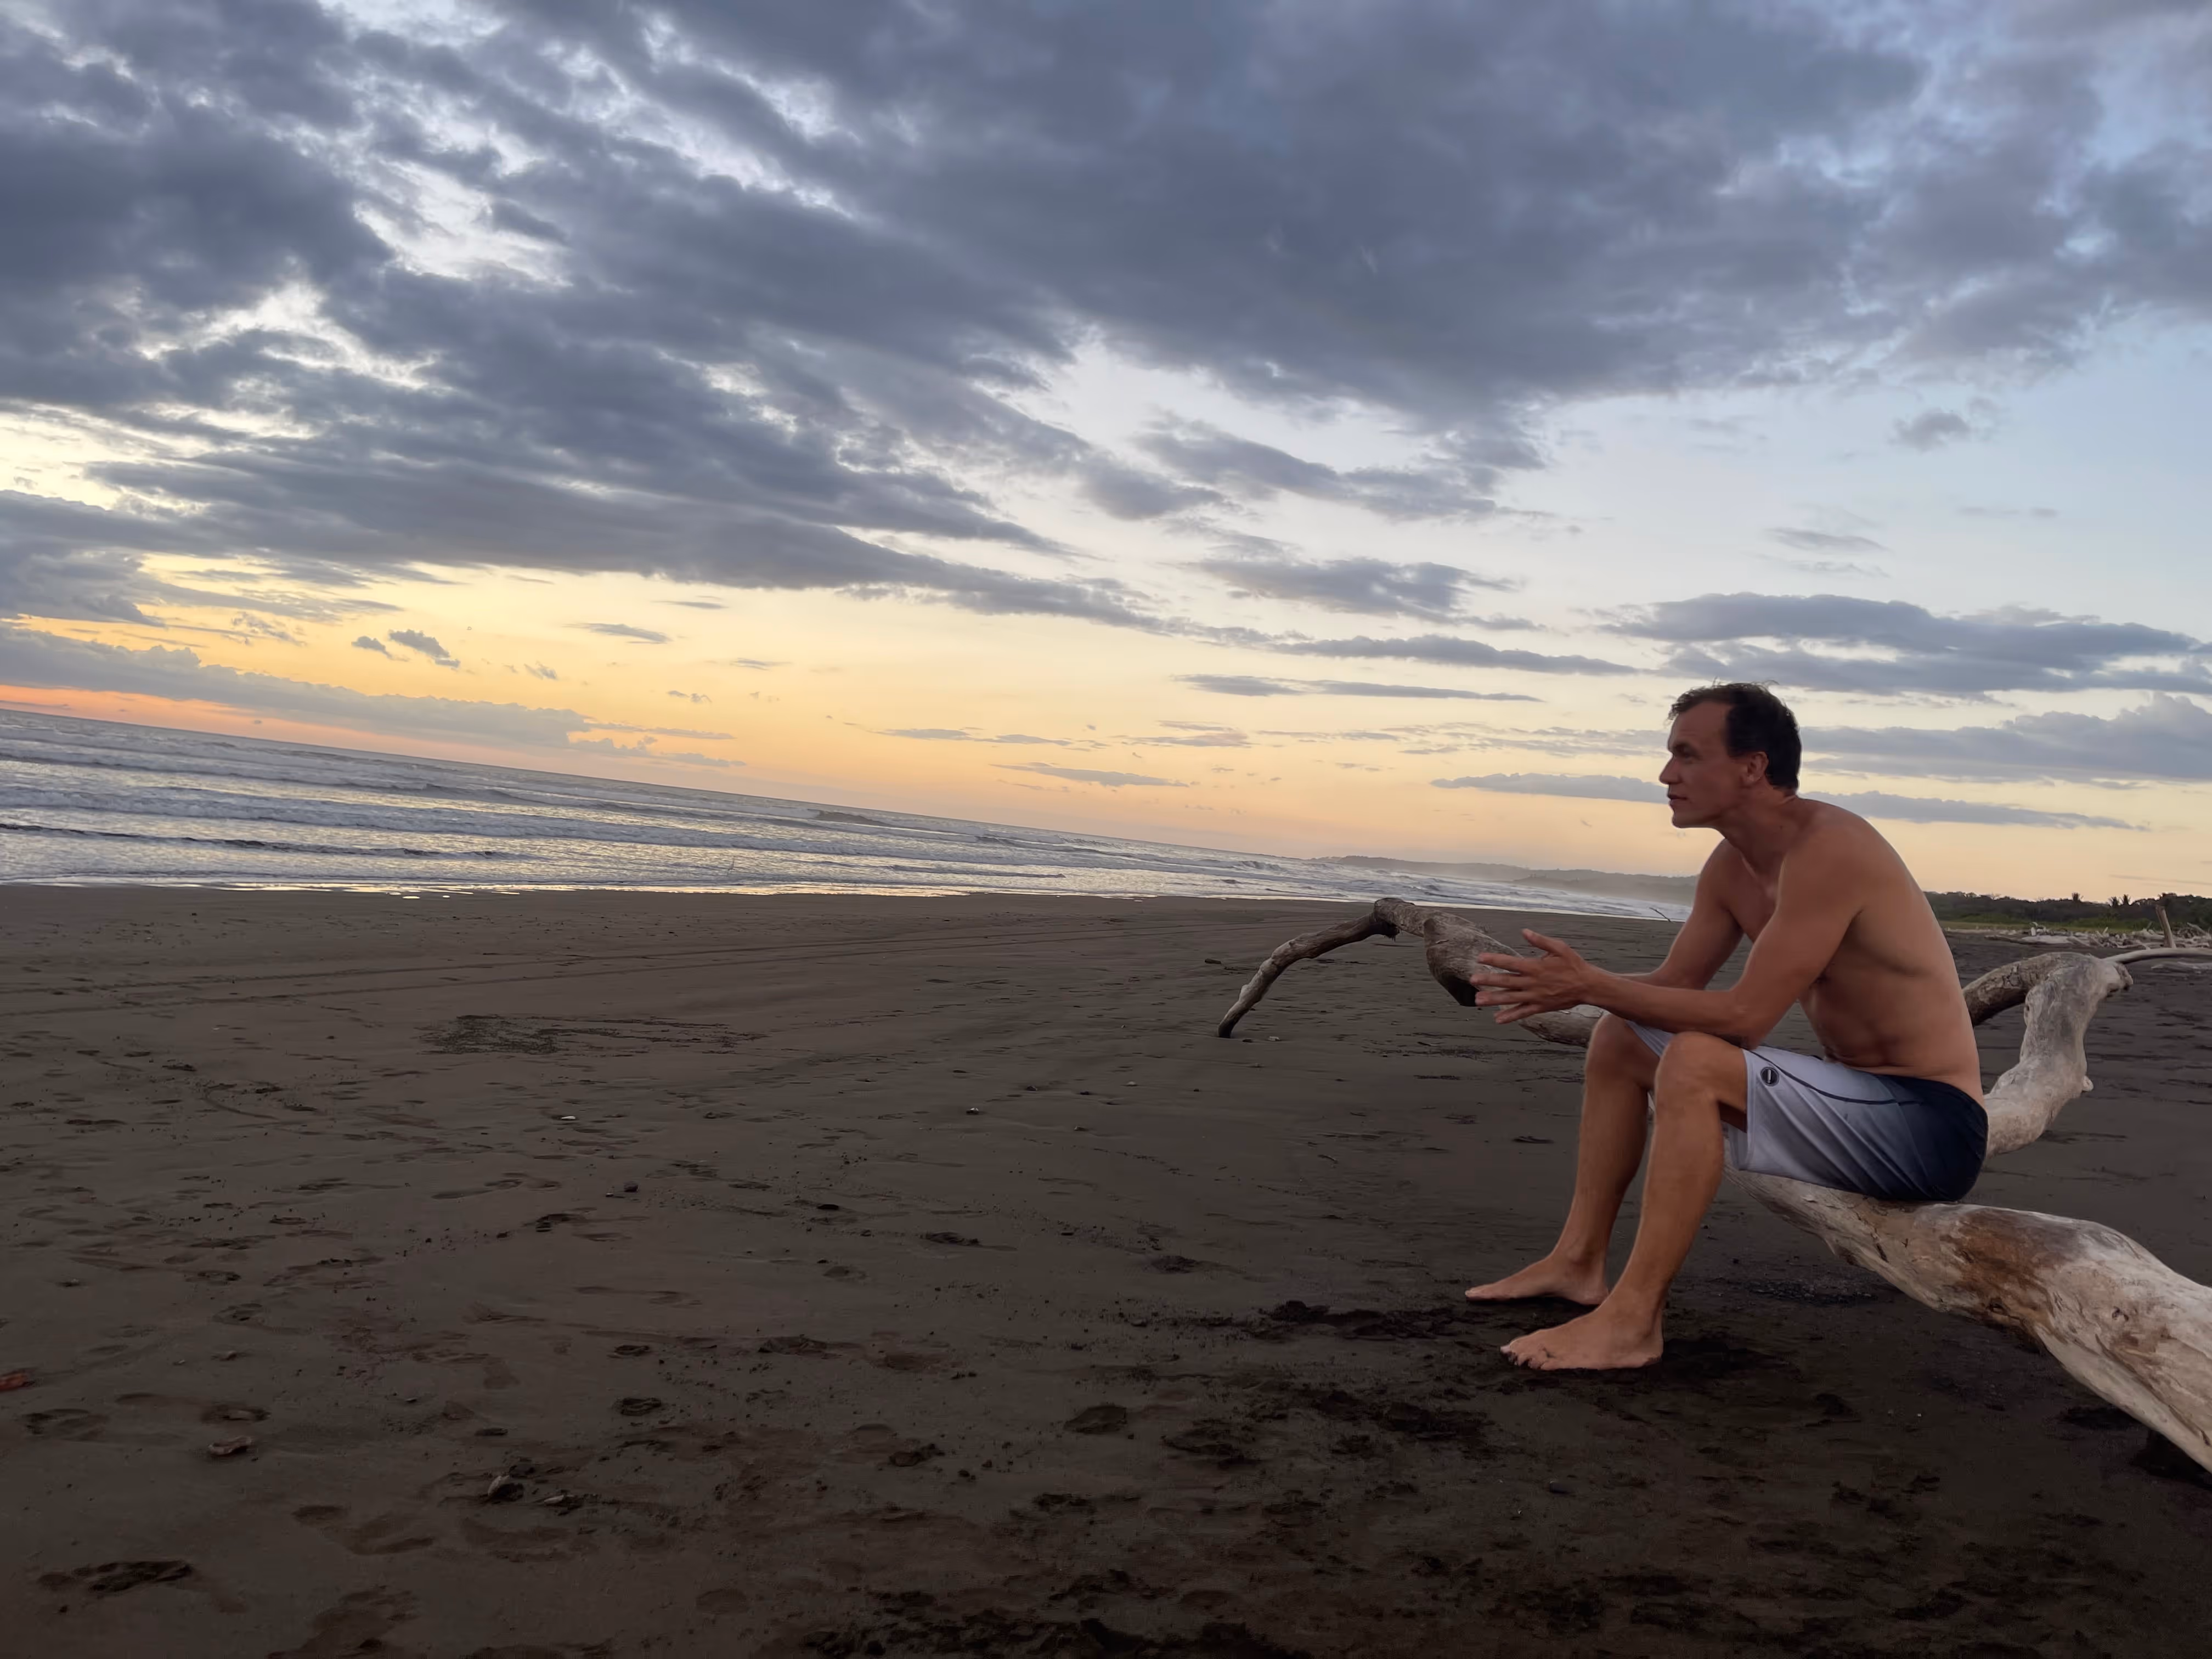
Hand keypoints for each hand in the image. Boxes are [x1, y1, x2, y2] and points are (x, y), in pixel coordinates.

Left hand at [1465, 930, 1594, 1023]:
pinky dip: (1510, 1016)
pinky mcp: (1540, 1006)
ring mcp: (1536, 996)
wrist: (1588, 986)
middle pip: (1506, 981)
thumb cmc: (1574, 965)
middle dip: (1488, 980)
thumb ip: (1540, 941)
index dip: (1494, 960)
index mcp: (1535, 966)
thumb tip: (1525, 931)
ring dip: (1493, 999)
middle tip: (1473, 980)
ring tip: (1478, 1000)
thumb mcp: (1560, 948)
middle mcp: (1533, 982)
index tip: (1480, 958)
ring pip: (1511, 998)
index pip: (1510, 962)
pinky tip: (1498, 1019)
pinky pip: (1523, 1012)